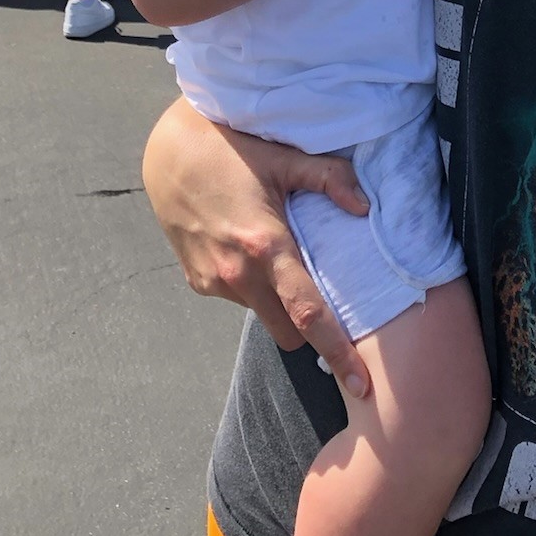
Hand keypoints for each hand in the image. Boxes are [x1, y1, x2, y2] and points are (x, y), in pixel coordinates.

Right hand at [142, 97, 371, 396]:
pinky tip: (243, 247)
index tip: (362, 386)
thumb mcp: (285, 158)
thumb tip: (365, 208)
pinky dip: (249, 285)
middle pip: (288, 331)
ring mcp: (213, 282)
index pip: (309, 315)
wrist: (169, 152)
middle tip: (319, 293)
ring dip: (275, 298)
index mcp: (266, 247)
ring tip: (272, 253)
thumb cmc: (232, 149)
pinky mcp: (197, 282)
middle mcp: (237, 274)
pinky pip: (237, 299)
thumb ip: (331, 180)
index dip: (339, 352)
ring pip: (262, 314)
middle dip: (307, 325)